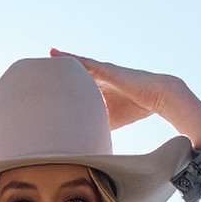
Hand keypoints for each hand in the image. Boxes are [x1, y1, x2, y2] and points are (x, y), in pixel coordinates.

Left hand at [49, 49, 200, 149]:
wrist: (158, 95)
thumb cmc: (137, 108)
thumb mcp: (111, 120)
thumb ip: (97, 126)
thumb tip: (84, 146)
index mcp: (102, 89)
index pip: (79, 88)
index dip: (64, 88)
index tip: (49, 90)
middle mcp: (101, 78)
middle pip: (76, 75)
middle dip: (61, 73)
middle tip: (42, 72)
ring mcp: (103, 72)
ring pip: (77, 66)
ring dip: (62, 62)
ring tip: (46, 57)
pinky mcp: (107, 70)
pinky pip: (85, 63)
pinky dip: (70, 59)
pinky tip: (57, 54)